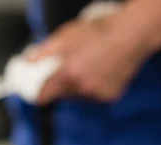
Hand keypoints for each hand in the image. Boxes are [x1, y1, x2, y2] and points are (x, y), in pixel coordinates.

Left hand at [29, 13, 151, 102]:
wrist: (131, 35)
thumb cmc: (100, 31)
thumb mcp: (66, 35)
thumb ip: (44, 52)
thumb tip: (29, 62)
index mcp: (67, 74)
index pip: (42, 96)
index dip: (36, 91)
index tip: (33, 87)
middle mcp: (81, 89)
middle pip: (61, 94)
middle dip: (61, 81)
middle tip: (68, 65)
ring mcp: (96, 95)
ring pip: (78, 94)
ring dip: (78, 83)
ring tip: (89, 63)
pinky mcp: (109, 97)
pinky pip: (94, 95)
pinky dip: (94, 85)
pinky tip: (101, 69)